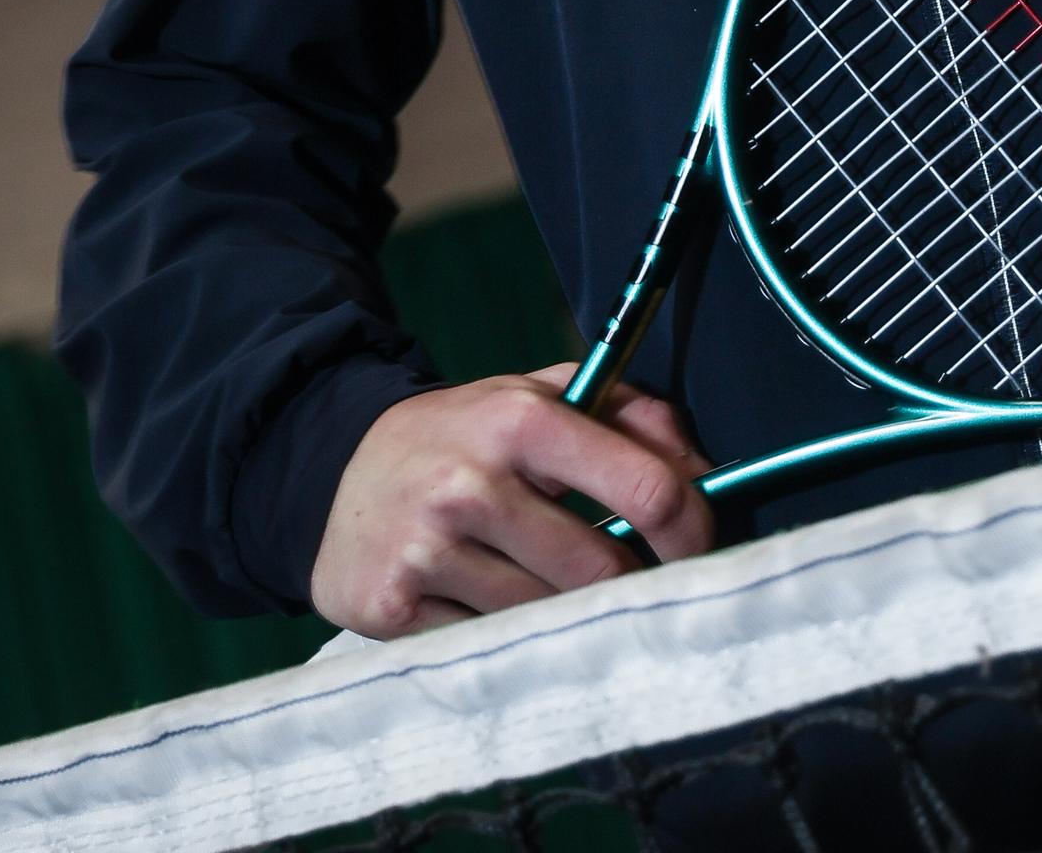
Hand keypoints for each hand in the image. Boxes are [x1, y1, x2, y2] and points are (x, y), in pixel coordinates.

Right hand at [310, 361, 711, 636]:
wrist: (336, 470)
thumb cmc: (465, 435)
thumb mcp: (540, 397)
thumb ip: (630, 414)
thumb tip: (706, 471)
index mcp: (523, 421)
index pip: (644, 488)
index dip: (690, 528)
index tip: (698, 549)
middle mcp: (474, 483)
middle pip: (599, 571)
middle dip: (627, 585)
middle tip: (628, 583)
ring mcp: (430, 549)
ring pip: (545, 615)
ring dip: (563, 612)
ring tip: (548, 586)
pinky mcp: (393, 606)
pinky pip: (487, 644)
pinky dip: (503, 634)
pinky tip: (487, 602)